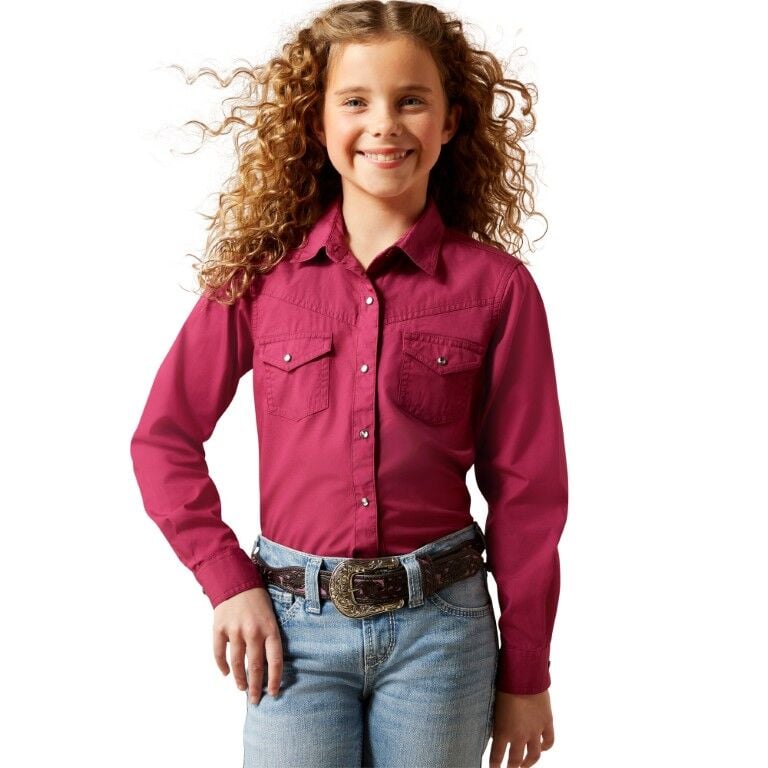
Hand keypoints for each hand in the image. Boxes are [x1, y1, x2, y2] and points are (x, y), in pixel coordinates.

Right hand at [212, 587, 282, 704]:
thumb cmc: (258, 601)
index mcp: (270, 628)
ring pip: (236, 663)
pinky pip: (219, 653)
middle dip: (255, 687)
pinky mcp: (219, 628)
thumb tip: (268, 666)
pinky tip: (226, 674)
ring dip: (239, 679)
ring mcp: (234, 630)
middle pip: (255, 667)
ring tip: (242, 688)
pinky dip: (222, 666)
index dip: (275, 680)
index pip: (275, 661)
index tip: (273, 693)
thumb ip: (269, 639)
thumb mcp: (271, 617)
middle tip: (255, 699)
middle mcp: (253, 631)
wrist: (237, 581)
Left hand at [488, 689, 554, 767]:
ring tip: (524, 764)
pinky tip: (541, 747)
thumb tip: (493, 731)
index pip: (496, 756)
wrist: (523, 674)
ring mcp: (535, 730)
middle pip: (515, 760)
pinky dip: (545, 746)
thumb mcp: (492, 705)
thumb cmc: (503, 685)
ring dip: (528, 762)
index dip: (494, 766)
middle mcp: (519, 735)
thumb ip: (493, 721)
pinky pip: (549, 741)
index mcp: (502, 731)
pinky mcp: (546, 722)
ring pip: (533, 755)